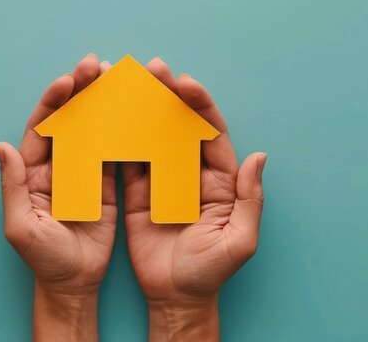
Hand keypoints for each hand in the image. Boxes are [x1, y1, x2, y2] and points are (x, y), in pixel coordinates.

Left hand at [0, 54, 114, 340]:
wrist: (75, 285)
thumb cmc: (44, 260)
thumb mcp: (21, 226)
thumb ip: (12, 185)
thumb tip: (1, 146)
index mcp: (33, 171)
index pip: (43, 126)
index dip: (54, 100)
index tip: (69, 80)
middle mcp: (57, 165)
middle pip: (68, 117)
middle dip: (80, 89)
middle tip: (96, 65)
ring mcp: (83, 172)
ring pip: (92, 127)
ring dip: (103, 102)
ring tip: (118, 77)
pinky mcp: (107, 184)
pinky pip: (115, 149)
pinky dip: (124, 129)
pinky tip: (136, 109)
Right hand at [123, 58, 266, 340]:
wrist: (174, 298)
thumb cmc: (210, 272)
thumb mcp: (239, 241)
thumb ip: (249, 199)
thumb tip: (259, 157)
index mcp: (219, 178)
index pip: (209, 131)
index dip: (199, 105)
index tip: (184, 83)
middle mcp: (190, 172)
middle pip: (179, 123)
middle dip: (168, 94)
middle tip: (152, 68)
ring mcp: (162, 180)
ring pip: (152, 133)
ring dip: (142, 107)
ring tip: (126, 81)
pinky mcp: (136, 192)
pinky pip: (128, 158)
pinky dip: (119, 136)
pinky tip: (108, 115)